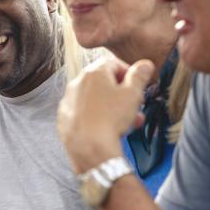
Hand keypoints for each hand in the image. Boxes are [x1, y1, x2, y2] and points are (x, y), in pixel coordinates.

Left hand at [58, 56, 153, 173]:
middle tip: (136, 104)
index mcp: (93, 72)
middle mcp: (77, 83)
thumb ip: (139, 76)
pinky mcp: (64, 117)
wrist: (88, 146)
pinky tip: (109, 129)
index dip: (128, 72)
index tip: (137, 84)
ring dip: (113, 107)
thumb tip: (144, 64)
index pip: (112, 63)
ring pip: (95, 99)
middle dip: (123, 93)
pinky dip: (97, 117)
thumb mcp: (133, 94)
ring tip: (129, 121)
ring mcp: (68, 100)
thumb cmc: (111, 118)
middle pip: (103, 82)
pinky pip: (84, 112)